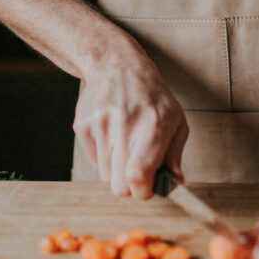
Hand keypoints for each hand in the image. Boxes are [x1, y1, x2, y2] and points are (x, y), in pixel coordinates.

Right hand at [73, 41, 188, 198]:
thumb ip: (175, 154)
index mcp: (154, 125)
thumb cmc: (153, 97)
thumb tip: (173, 182)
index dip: (143, 191)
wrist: (118, 66)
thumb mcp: (176, 120)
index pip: (138, 175)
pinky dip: (105, 157)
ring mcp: (100, 125)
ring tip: (126, 143)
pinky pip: (94, 163)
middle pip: (119, 186)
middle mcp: (125, 124)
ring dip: (118, 169)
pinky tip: (113, 135)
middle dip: (130, 185)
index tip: (148, 187)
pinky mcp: (83, 126)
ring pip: (106, 176)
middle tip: (139, 170)